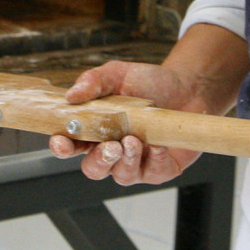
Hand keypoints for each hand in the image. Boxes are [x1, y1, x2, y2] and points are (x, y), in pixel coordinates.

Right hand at [46, 60, 209, 185]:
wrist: (188, 87)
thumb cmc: (149, 82)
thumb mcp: (118, 74)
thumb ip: (93, 81)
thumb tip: (71, 95)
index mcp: (96, 130)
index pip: (71, 145)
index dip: (62, 147)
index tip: (61, 142)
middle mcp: (113, 150)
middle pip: (94, 169)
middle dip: (99, 160)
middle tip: (110, 145)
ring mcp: (136, 162)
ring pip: (121, 175)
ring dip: (126, 160)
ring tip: (134, 140)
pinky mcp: (160, 169)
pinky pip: (152, 173)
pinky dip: (154, 160)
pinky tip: (158, 144)